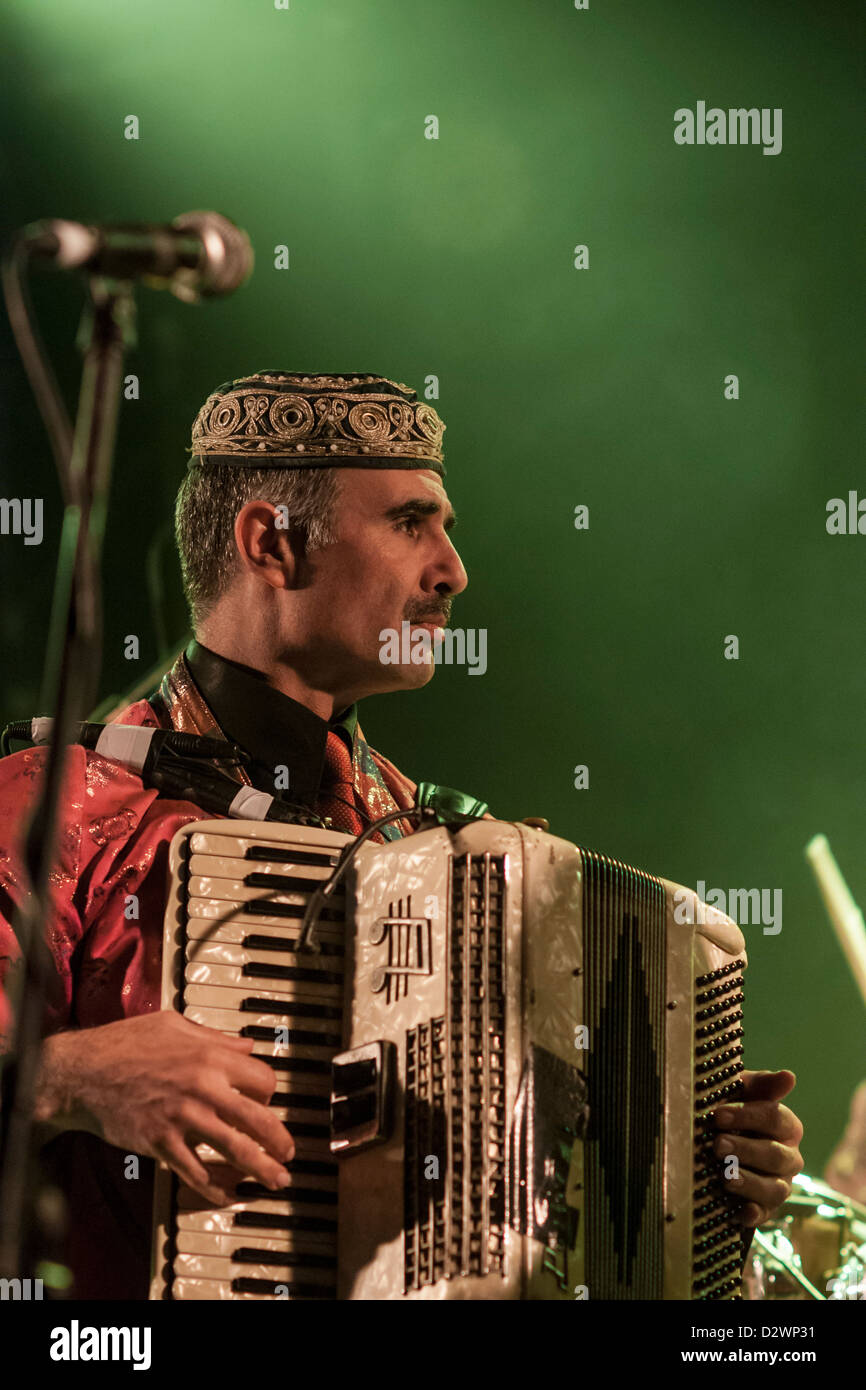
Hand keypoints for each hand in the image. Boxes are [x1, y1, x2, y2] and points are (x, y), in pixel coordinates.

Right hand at [35, 1012, 294, 1205]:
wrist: (82, 1071)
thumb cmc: (124, 1043)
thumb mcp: (174, 1025)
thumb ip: (214, 1038)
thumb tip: (246, 1045)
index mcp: (210, 1057)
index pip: (263, 1079)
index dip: (269, 1093)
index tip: (265, 1102)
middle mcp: (203, 1088)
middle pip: (258, 1119)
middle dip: (280, 1140)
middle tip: (289, 1154)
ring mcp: (183, 1118)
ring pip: (235, 1149)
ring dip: (261, 1168)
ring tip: (276, 1180)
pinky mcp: (161, 1143)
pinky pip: (196, 1172)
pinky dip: (214, 1188)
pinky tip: (227, 1196)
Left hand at [714, 1068, 804, 1225]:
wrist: (718, 1146)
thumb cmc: (732, 1115)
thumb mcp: (741, 1095)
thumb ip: (760, 1085)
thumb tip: (788, 1077)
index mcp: (786, 1127)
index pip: (776, 1118)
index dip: (747, 1116)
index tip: (718, 1115)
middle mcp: (788, 1157)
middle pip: (775, 1155)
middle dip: (745, 1150)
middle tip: (718, 1145)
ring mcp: (779, 1185)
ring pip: (774, 1188)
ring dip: (749, 1182)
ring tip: (725, 1176)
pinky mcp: (766, 1209)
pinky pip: (765, 1215)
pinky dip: (753, 1213)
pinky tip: (738, 1211)